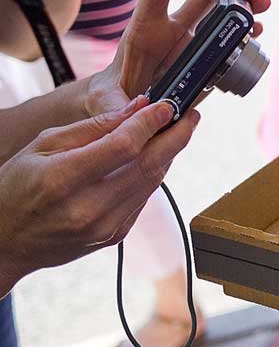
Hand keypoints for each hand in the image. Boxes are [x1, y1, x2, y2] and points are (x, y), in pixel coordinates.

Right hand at [0, 97, 199, 296]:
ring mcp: (104, 227)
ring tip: (178, 129)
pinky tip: (155, 156)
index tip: (167, 104)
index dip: (151, 123)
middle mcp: (88, 208)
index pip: (124, 146)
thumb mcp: (42, 146)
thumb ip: (92, 128)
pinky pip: (144, 198)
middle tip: (191, 114)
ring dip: (169, 153)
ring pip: (152, 182)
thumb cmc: (16, 187)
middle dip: (176, 136)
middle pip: (148, 165)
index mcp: (63, 180)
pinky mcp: (115, 236)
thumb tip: (136, 107)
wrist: (5, 242)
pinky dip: (153, 173)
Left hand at [84, 0, 270, 115]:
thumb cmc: (113, 94)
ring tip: (264, 3)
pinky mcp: (208, 58)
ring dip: (247, 5)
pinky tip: (258, 32)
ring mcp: (195, 40)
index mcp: (147, 27)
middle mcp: (174, 27)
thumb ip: (113, 104)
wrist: (129, 103)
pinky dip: (248, 32)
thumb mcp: (105, 98)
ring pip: (225, 13)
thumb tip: (128, 113)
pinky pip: (232, 40)